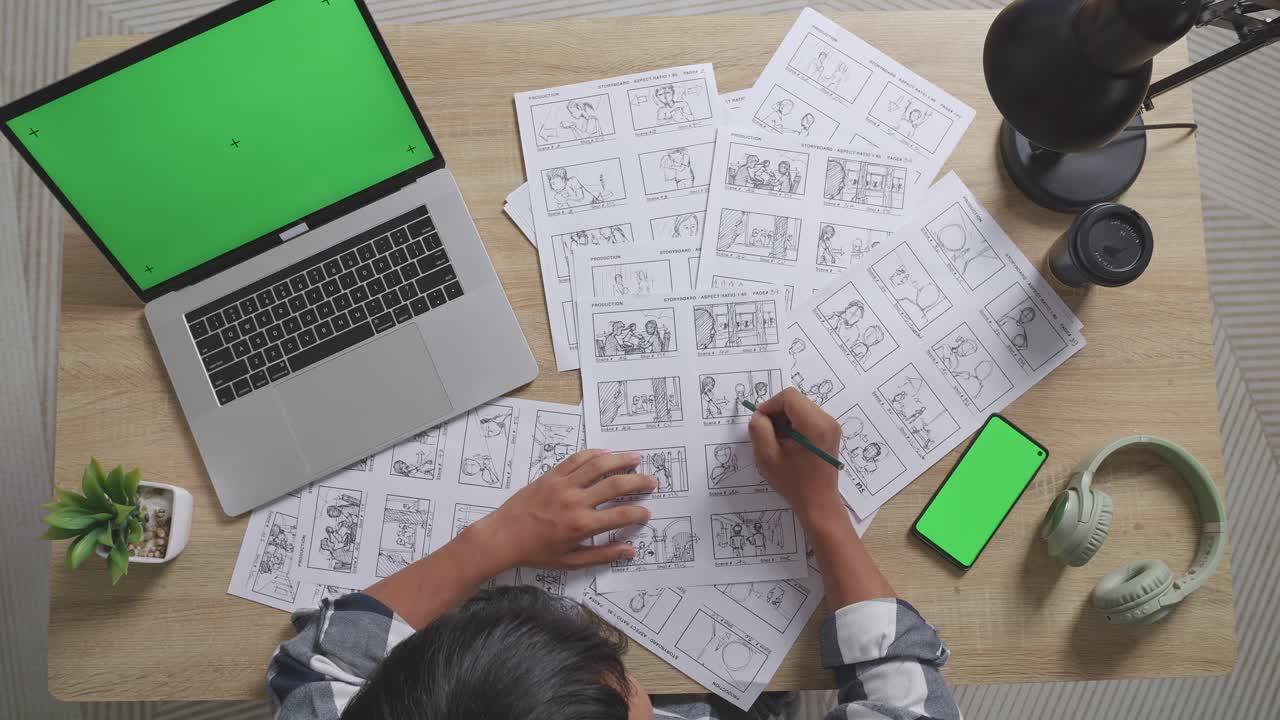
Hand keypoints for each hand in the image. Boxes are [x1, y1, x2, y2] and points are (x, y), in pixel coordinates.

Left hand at [474, 450, 654, 570]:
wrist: (502, 537)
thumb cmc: (535, 552)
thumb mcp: (570, 561)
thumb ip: (602, 555)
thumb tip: (629, 551)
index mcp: (581, 525)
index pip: (620, 515)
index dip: (638, 513)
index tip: (646, 513)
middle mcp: (575, 501)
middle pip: (615, 485)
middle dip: (638, 482)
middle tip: (652, 481)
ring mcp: (563, 485)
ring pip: (598, 465)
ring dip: (620, 460)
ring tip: (636, 458)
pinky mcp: (551, 475)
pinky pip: (576, 459)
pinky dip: (593, 454)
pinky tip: (606, 453)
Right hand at [748, 388, 842, 518]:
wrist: (818, 502)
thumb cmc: (793, 482)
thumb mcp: (767, 457)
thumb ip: (759, 430)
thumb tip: (760, 415)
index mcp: (815, 426)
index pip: (789, 397)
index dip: (770, 405)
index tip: (761, 422)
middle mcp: (827, 421)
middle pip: (796, 400)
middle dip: (778, 412)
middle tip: (769, 434)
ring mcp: (831, 426)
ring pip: (801, 406)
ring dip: (785, 419)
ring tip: (780, 441)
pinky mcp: (830, 431)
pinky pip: (808, 416)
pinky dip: (794, 424)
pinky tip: (790, 443)